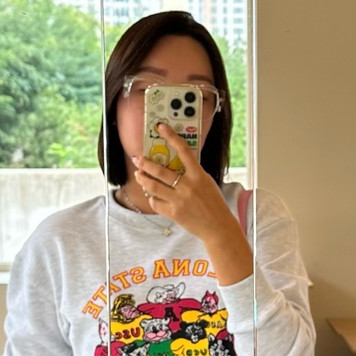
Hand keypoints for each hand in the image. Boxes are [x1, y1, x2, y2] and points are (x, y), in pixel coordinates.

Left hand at [132, 123, 237, 243]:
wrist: (218, 227)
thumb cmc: (214, 204)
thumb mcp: (207, 183)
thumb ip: (193, 173)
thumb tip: (175, 164)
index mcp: (199, 175)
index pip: (183, 151)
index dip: (171, 137)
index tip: (161, 127)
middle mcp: (188, 186)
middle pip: (160, 171)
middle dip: (145, 163)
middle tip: (137, 159)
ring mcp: (179, 200)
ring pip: (153, 186)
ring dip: (142, 179)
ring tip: (139, 174)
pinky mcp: (174, 213)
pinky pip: (156, 203)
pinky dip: (152, 198)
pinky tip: (152, 195)